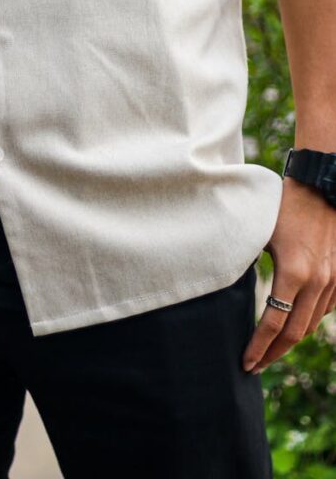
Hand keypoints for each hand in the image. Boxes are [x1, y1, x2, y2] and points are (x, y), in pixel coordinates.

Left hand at [242, 176, 335, 373]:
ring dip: (290, 341)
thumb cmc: (284, 207)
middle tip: (254, 366)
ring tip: (270, 350)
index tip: (246, 363)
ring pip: (311, 325)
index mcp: (294, 273)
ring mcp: (333, 281)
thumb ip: (248, 263)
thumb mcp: (261, 235)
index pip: (273, 324)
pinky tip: (292, 325)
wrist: (322, 187)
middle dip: (273, 354)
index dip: (258, 347)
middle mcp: (317, 283)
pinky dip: (307, 322)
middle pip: (294, 334)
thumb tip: (228, 286)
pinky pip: (324, 311)